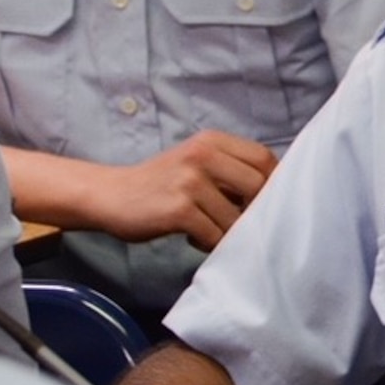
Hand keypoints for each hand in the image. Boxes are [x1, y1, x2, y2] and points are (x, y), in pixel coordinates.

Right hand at [99, 130, 277, 249]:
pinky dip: (209, 243)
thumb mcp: (196, 162)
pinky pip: (213, 234)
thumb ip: (229, 169)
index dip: (273, 182)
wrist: (111, 195)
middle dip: (255, 210)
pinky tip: (194, 238)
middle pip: (258, 185)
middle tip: (240, 222)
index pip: (263, 158)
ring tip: (209, 231)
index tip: (267, 201)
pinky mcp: (178, 210)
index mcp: (212, 141)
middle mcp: (202, 155)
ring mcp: (190, 182)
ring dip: (227, 232)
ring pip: (236, 217)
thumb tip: (273, 193)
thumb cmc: (162, 183)